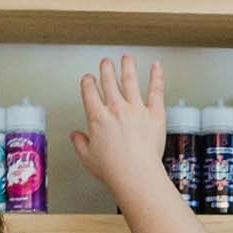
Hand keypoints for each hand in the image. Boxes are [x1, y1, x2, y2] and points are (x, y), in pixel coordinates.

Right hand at [71, 55, 169, 203]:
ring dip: (127, 67)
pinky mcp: (154, 114)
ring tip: (126, 58)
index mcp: (98, 118)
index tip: (88, 79)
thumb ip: (80, 143)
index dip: (88, 83)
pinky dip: (156, 77)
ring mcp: (136, 109)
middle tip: (105, 62)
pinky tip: (156, 67)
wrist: (136, 174)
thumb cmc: (113, 170)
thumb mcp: (88, 158)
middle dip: (106, 69)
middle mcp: (116, 109)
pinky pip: (156, 90)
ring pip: (130, 80)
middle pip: (109, 81)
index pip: (89, 92)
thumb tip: (75, 136)